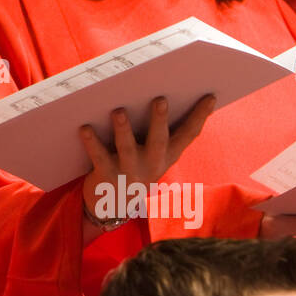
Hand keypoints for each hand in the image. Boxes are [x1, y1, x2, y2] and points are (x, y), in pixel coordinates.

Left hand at [79, 94, 215, 220]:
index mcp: (167, 155)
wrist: (112, 203)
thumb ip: (160, 129)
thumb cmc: (135, 164)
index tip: (210, 96)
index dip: (200, 116)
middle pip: (158, 140)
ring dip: (123, 129)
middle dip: (159, 120)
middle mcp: (152, 163)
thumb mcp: (154, 152)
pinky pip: (99, 156)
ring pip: (127, 148)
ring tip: (119, 111)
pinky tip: (84, 127)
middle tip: (160, 99)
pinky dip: (91, 141)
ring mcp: (129, 171)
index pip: (189, 134)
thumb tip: (163, 92)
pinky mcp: (107, 175)